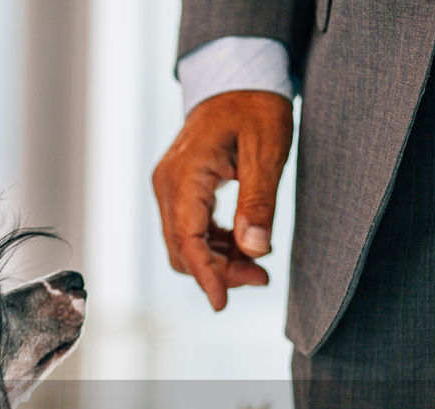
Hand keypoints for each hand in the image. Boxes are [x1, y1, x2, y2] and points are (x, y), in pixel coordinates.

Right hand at [152, 90, 293, 310]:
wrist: (237, 78)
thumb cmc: (255, 108)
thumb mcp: (267, 152)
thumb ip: (258, 202)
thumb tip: (255, 250)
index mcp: (186, 174)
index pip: (188, 239)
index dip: (206, 275)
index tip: (223, 303)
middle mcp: (167, 184)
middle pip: (182, 249)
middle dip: (218, 272)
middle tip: (261, 278)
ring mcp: (169, 187)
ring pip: (183, 244)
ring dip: (217, 262)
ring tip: (258, 267)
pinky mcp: (177, 190)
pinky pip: (188, 231)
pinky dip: (213, 246)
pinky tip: (243, 247)